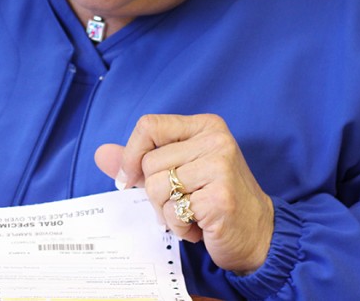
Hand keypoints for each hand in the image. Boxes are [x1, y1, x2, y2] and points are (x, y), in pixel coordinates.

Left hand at [95, 114, 273, 274]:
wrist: (258, 235)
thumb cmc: (214, 200)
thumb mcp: (176, 173)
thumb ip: (139, 162)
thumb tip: (101, 154)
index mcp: (204, 126)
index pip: (149, 125)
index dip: (131, 154)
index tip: (130, 179)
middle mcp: (215, 140)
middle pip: (149, 162)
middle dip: (155, 193)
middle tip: (181, 203)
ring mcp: (220, 167)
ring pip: (157, 187)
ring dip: (166, 213)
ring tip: (191, 214)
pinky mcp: (221, 197)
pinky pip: (173, 211)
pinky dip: (179, 227)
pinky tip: (201, 226)